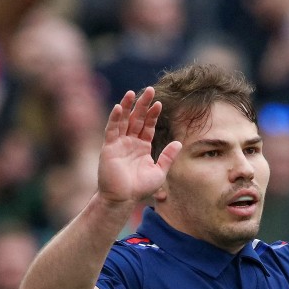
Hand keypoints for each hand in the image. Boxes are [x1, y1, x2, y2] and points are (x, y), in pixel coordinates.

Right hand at [97, 88, 180, 205]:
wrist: (123, 198)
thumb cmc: (140, 188)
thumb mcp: (159, 171)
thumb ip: (168, 156)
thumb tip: (179, 142)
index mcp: (142, 146)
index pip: (148, 126)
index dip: (153, 114)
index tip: (159, 103)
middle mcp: (130, 142)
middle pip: (137, 119)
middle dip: (143, 105)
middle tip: (150, 90)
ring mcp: (119, 143)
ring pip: (124, 120)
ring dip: (128, 106)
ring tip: (133, 93)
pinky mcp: (109, 147)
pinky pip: (112, 129)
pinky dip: (115, 118)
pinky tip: (120, 107)